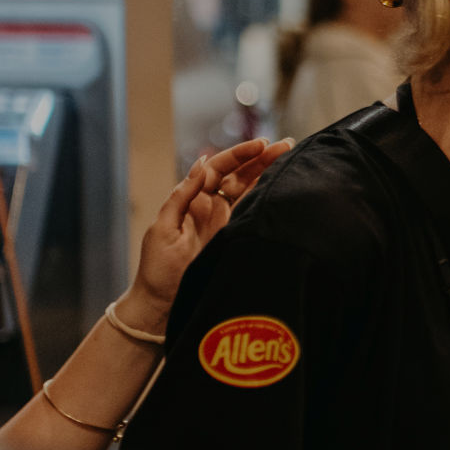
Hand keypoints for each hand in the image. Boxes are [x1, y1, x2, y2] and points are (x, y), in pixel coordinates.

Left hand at [123, 138, 291, 330]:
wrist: (162, 305)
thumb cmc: (158, 270)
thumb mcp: (164, 228)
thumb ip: (182, 195)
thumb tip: (203, 163)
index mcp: (193, 200)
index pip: (220, 168)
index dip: (240, 155)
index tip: (261, 145)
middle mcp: (211, 207)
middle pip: (240, 175)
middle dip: (262, 158)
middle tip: (287, 144)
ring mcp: (226, 223)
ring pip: (251, 190)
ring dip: (269, 173)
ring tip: (291, 157)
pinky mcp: (236, 239)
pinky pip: (254, 213)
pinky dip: (268, 197)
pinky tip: (283, 186)